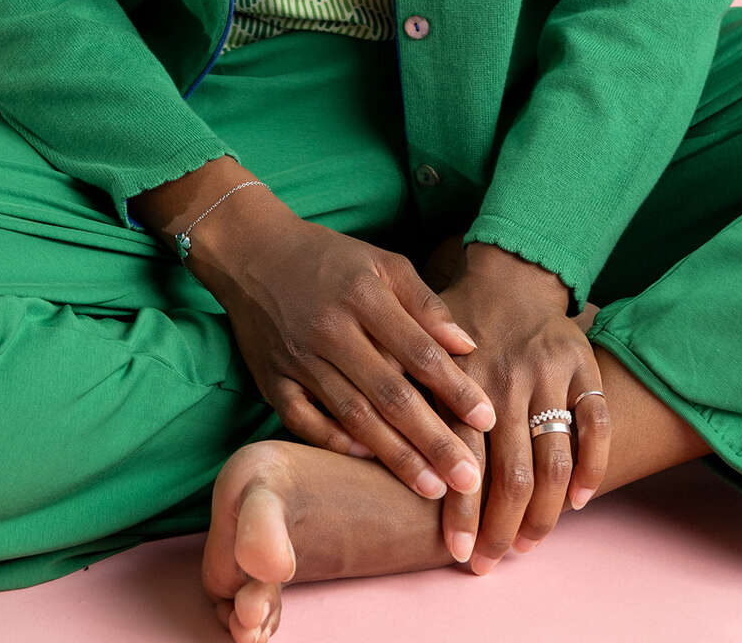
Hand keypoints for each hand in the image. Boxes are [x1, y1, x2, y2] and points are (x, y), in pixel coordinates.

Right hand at [196, 211, 497, 500]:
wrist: (252, 253)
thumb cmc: (329, 259)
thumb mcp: (382, 263)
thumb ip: (425, 304)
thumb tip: (468, 347)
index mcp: (364, 296)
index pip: (419, 352)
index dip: (455, 388)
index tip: (489, 421)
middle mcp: (331, 330)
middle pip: (390, 394)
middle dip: (433, 440)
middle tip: (469, 479)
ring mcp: (299, 359)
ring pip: (353, 415)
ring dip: (395, 455)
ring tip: (433, 489)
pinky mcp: (272, 381)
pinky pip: (306, 422)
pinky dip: (336, 443)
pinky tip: (368, 462)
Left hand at [430, 243, 610, 570]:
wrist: (509, 272)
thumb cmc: (456, 322)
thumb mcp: (418, 345)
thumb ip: (402, 390)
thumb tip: (368, 444)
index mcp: (463, 378)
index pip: (463, 459)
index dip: (463, 513)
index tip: (458, 553)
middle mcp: (507, 377)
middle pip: (512, 473)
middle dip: (503, 528)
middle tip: (493, 562)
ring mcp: (548, 372)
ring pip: (555, 459)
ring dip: (546, 514)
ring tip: (530, 544)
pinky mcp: (582, 365)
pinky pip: (596, 424)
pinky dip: (593, 468)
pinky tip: (580, 501)